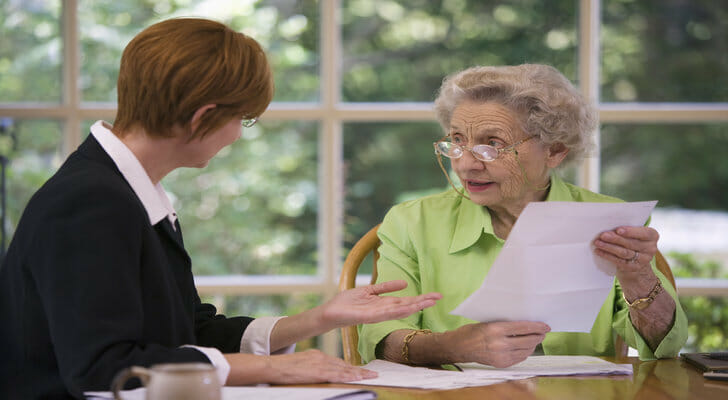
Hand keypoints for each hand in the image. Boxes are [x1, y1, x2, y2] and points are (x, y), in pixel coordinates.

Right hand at [225, 350, 376, 384]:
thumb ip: (312, 368)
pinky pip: (338, 375)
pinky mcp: (319, 372)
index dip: (350, 368)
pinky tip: (359, 378)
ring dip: (359, 373)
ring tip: (371, 376)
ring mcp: (321, 365)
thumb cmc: (283, 368)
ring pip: (344, 370)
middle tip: (372, 373)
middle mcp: (321, 358)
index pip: (338, 363)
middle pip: (344, 365)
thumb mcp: (301, 365)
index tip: (361, 370)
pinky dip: (350, 376)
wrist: (273, 365)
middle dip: (359, 370)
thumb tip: (319, 375)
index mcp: (317, 356)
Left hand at [319, 280, 441, 328]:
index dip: (421, 298)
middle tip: (439, 298)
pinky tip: (406, 307)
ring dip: (414, 306)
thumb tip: (405, 283)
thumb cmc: (347, 302)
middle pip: (406, 306)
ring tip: (428, 302)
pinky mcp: (366, 317)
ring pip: (398, 311)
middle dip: (422, 302)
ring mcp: (376, 315)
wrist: (330, 312)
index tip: (436, 295)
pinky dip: (395, 311)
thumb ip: (386, 287)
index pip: (406, 301)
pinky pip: (383, 313)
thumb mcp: (369, 291)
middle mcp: (383, 311)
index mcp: (384, 304)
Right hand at [450, 321, 549, 367]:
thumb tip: (525, 325)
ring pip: (525, 351)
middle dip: (538, 336)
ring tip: (536, 339)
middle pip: (528, 340)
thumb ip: (506, 325)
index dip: (537, 326)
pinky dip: (525, 352)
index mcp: (496, 329)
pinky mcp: (500, 364)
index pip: (523, 328)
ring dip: (533, 345)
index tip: (545, 326)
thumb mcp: (489, 323)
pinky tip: (526, 348)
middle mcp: (500, 343)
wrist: (459, 347)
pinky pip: (519, 358)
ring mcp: (500, 356)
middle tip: (543, 332)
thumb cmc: (472, 331)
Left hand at [593, 226, 659, 287]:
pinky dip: (608, 256)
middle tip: (603, 235)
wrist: (636, 262)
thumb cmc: (632, 242)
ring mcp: (644, 260)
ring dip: (609, 247)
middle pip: (631, 243)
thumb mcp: (633, 234)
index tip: (618, 230)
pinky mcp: (634, 268)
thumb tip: (609, 229)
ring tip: (598, 243)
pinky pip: (619, 262)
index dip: (631, 232)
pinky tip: (599, 251)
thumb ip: (626, 230)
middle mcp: (651, 248)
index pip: (644, 233)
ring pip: (624, 253)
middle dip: (615, 239)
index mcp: (652, 236)